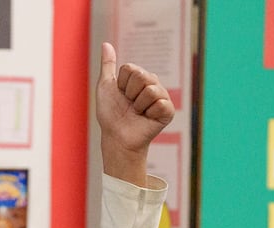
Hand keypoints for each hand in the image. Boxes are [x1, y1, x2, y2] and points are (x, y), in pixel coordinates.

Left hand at [96, 41, 174, 184]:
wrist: (117, 137)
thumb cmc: (110, 114)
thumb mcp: (105, 87)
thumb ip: (108, 65)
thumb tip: (105, 43)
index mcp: (140, 76)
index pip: (131, 69)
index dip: (121, 84)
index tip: (121, 95)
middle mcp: (153, 83)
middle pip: (141, 76)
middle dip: (129, 93)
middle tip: (129, 105)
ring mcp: (162, 97)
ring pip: (150, 89)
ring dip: (138, 104)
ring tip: (137, 112)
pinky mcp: (168, 111)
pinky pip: (160, 103)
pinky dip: (149, 113)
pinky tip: (147, 118)